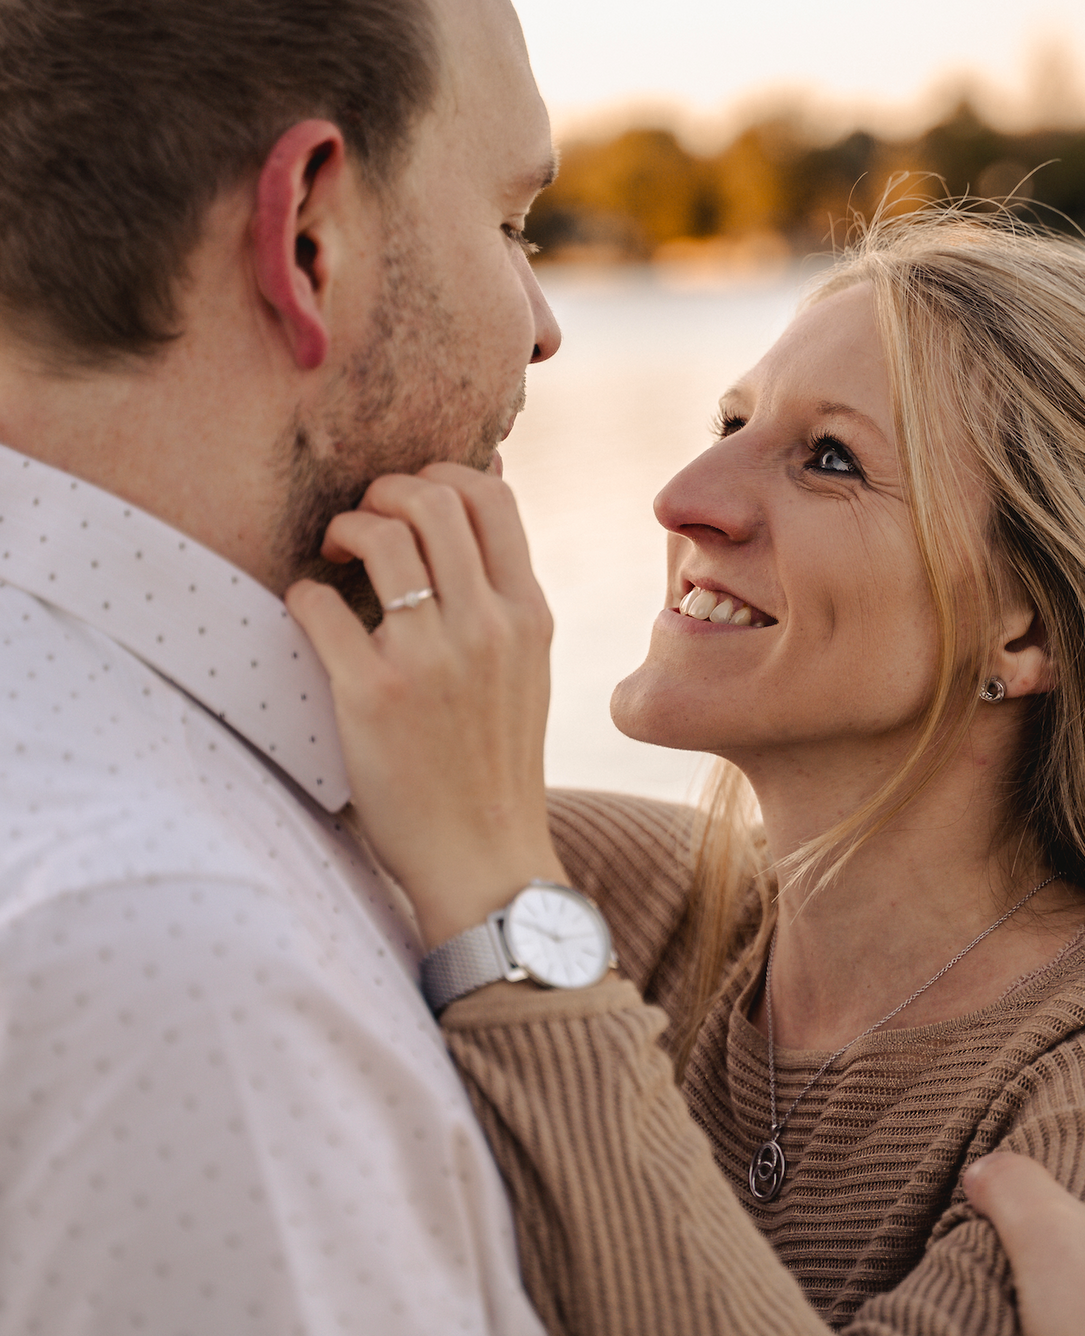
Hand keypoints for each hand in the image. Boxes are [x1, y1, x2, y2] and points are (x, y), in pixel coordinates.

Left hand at [285, 462, 566, 949]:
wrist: (486, 860)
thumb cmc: (496, 764)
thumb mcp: (528, 670)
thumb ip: (506, 595)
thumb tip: (485, 498)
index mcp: (529, 615)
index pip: (492, 496)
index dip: (440, 475)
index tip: (410, 500)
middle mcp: (488, 627)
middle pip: (434, 499)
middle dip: (384, 492)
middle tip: (362, 521)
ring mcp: (432, 659)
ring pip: (382, 536)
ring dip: (345, 528)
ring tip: (332, 554)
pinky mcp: (374, 694)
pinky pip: (322, 604)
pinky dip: (305, 593)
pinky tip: (309, 611)